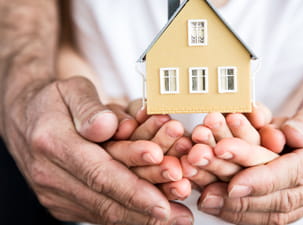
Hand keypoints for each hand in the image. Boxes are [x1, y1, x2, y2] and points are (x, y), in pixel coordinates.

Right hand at [2, 77, 192, 224]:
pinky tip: (152, 214)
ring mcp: (56, 193)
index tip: (163, 201)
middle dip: (146, 210)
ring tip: (176, 217)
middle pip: (105, 200)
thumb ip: (90, 107)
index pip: (99, 172)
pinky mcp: (63, 202)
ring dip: (141, 217)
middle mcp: (51, 175)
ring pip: (104, 212)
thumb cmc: (55, 101)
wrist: (26, 118)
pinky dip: (129, 214)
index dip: (134, 189)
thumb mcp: (71, 89)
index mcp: (53, 143)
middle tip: (181, 215)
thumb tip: (108, 126)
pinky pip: (99, 212)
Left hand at [198, 87, 302, 224]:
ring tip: (207, 200)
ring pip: (278, 212)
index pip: (300, 171)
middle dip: (243, 198)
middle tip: (208, 193)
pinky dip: (247, 212)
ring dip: (239, 210)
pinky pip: (277, 213)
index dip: (264, 179)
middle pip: (284, 197)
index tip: (234, 183)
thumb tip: (291, 135)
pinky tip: (222, 206)